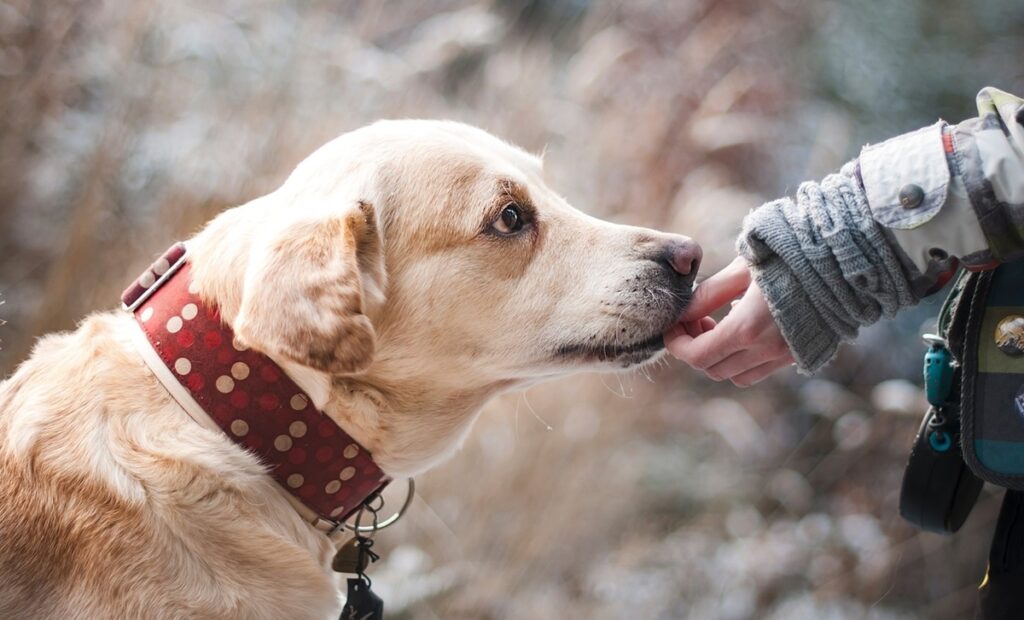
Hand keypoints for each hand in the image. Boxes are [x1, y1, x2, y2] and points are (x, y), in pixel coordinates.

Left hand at [664, 257, 793, 386]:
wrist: (844, 261)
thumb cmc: (790, 255)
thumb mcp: (742, 269)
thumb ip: (709, 294)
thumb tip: (683, 312)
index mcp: (748, 328)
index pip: (697, 356)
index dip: (677, 344)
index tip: (672, 326)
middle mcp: (766, 350)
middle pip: (713, 369)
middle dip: (695, 348)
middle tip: (695, 320)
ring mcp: (785, 356)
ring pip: (736, 375)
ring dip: (719, 357)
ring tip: (718, 324)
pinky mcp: (799, 354)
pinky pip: (760, 370)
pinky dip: (743, 358)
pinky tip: (745, 327)